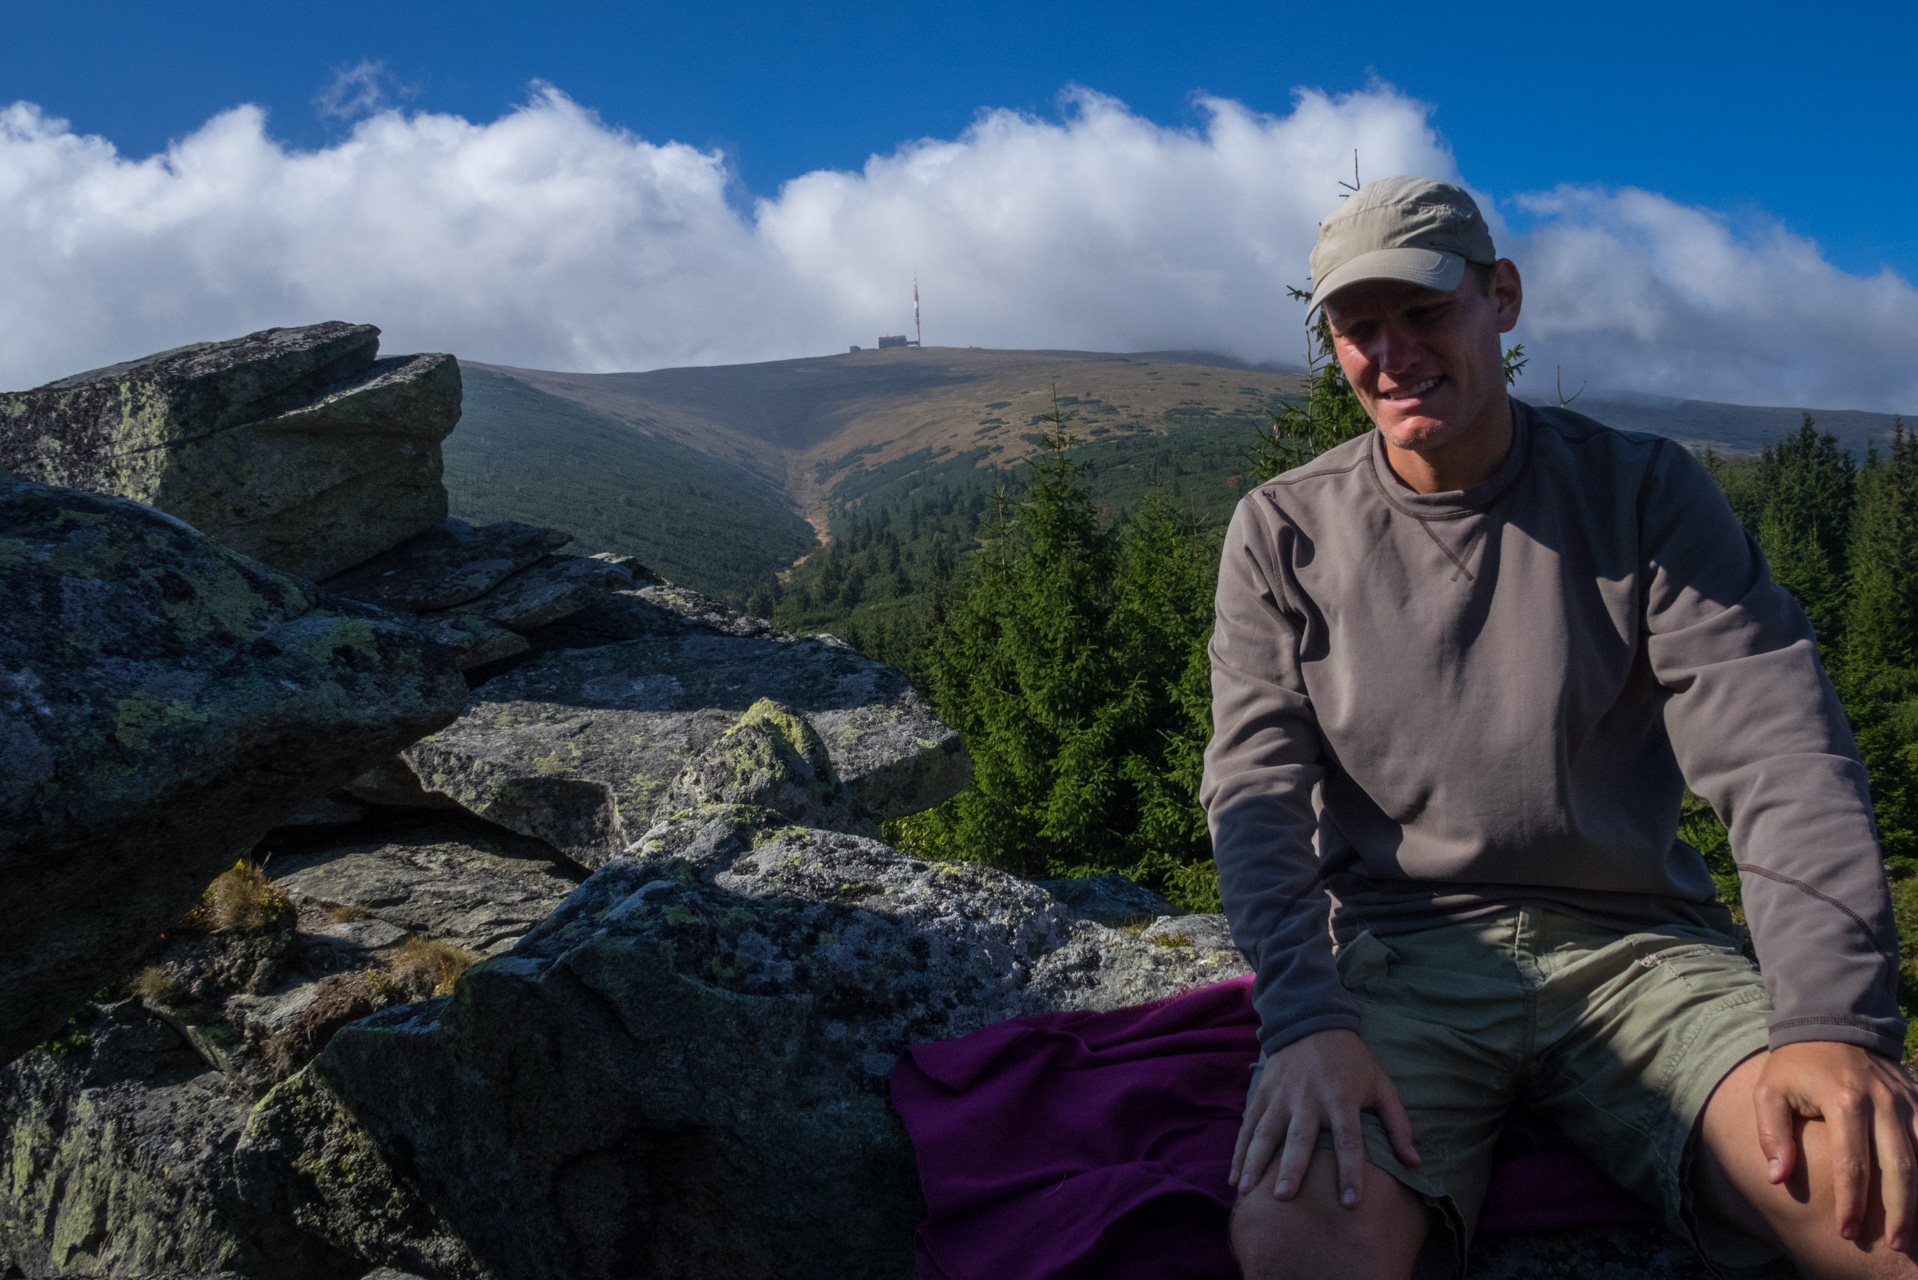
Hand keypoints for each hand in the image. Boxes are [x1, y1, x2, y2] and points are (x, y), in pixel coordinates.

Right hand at [1230, 1028, 1419, 1208]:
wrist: (1311, 1022)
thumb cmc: (1351, 1062)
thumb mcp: (1381, 1084)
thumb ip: (1398, 1124)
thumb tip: (1415, 1162)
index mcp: (1341, 1097)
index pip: (1348, 1138)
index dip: (1350, 1170)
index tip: (1350, 1203)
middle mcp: (1308, 1097)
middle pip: (1300, 1136)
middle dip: (1291, 1167)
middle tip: (1284, 1197)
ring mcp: (1281, 1095)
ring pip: (1266, 1132)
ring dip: (1256, 1161)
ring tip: (1248, 1191)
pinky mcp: (1263, 1094)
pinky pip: (1249, 1125)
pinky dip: (1240, 1151)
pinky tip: (1236, 1178)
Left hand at [1753, 1041, 1917, 1248]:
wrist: (1832, 1023)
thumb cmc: (1796, 1065)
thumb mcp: (1770, 1090)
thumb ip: (1771, 1133)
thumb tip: (1778, 1177)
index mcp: (1843, 1101)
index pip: (1852, 1163)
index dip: (1851, 1202)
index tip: (1845, 1231)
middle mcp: (1882, 1102)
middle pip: (1899, 1167)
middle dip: (1899, 1211)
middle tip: (1897, 1246)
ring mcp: (1905, 1101)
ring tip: (1916, 1230)